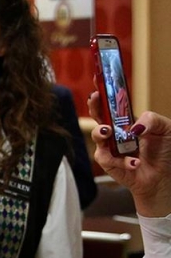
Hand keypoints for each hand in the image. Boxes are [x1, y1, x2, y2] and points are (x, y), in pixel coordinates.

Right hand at [88, 92, 170, 216]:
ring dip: (101, 132)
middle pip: (99, 116)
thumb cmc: (165, 152)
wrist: (164, 177)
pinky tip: (135, 162)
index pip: (114, 105)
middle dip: (94, 106)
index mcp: (129, 122)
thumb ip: (152, 120)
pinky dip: (122, 160)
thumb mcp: (167, 129)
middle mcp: (117, 133)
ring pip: (97, 136)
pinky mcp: (109, 164)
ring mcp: (111, 148)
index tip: (98, 80)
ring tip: (109, 132)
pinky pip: (106, 158)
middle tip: (95, 99)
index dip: (105, 93)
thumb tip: (134, 126)